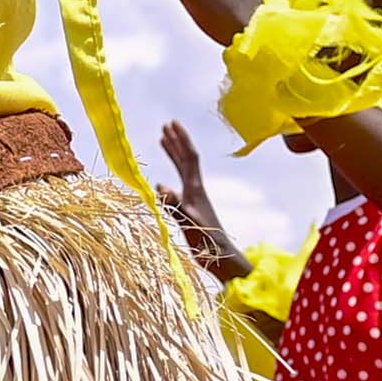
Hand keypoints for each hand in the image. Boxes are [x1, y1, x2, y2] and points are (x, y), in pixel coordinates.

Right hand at [155, 119, 249, 281]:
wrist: (221, 256)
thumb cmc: (207, 241)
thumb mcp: (189, 222)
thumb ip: (175, 205)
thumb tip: (159, 186)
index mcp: (195, 189)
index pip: (189, 157)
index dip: (181, 139)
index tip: (171, 123)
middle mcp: (196, 189)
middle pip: (186, 159)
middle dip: (177, 141)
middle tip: (166, 125)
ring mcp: (194, 198)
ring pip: (183, 170)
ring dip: (174, 154)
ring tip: (164, 141)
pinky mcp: (191, 208)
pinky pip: (179, 185)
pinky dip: (171, 177)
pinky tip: (163, 182)